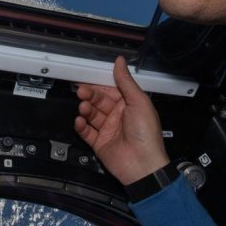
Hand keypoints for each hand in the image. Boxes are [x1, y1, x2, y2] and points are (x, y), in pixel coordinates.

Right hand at [74, 57, 169, 185]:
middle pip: (99, 101)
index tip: (88, 77)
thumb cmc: (145, 133)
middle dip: (90, 96)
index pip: (111, 90)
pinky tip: (80, 120)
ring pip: (91, 115)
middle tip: (82, 92)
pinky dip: (81, 125)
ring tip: (83, 108)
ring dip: (86, 109)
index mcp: (130, 105)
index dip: (100, 84)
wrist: (142, 164)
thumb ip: (126, 81)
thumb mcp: (138, 101)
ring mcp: (108, 130)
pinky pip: (86, 132)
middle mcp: (118, 116)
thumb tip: (120, 61)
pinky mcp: (99, 143)